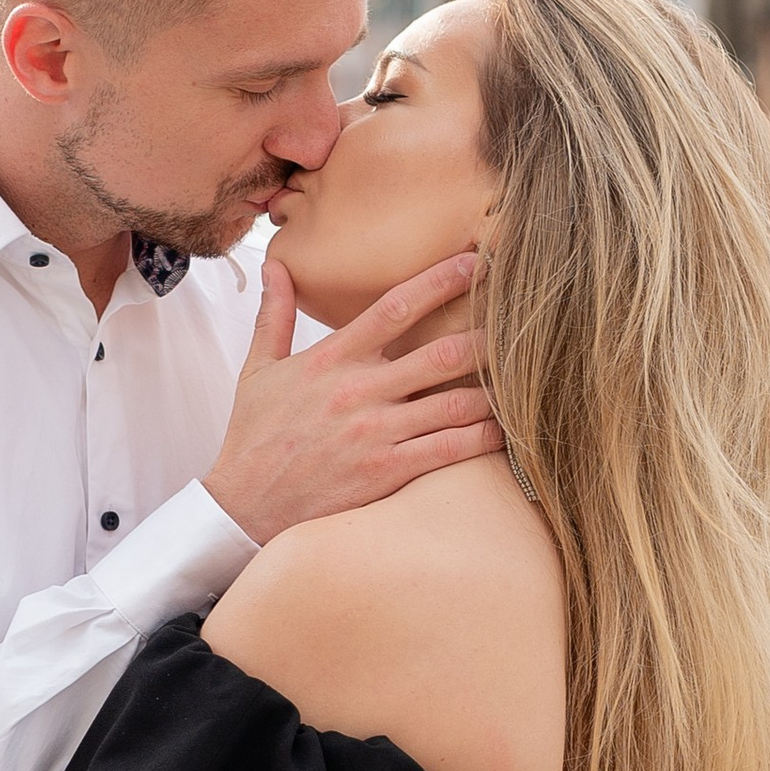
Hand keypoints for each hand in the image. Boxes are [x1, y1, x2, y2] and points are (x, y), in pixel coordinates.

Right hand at [205, 252, 503, 542]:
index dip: (441, 281)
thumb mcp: (257, 370)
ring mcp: (375, 434)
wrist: (242, 508)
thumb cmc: (254, 438)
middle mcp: (359, 392)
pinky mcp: (385, 473)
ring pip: (454, 402)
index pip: (395, 308)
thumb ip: (274, 314)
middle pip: (441, 353)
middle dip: (487, 336)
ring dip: (495, 389)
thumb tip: (274, 263)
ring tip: (527, 376)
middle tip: (523, 320)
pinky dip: (484, 437)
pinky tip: (507, 429)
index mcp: (332, 359)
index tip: (476, 262)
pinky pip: (448, 450)